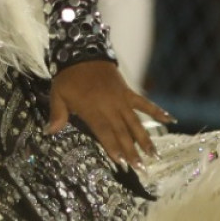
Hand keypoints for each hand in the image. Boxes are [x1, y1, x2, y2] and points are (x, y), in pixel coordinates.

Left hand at [48, 60, 170, 167]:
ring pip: (136, 122)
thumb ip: (57, 115)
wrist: (83, 52)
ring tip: (155, 155)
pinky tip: (170, 120)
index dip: (113, 148)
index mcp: (93, 110)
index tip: (122, 163)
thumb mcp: (57, 94)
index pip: (105, 133)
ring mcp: (121, 100)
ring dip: (145, 139)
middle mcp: (110, 107)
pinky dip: (157, 111)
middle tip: (141, 168)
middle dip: (132, 151)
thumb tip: (49, 132)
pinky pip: (145, 103)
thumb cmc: (68, 77)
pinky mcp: (128, 92)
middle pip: (123, 132)